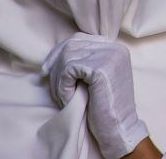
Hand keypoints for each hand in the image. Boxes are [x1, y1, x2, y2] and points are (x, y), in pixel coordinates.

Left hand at [42, 33, 148, 158]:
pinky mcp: (100, 69)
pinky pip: (69, 69)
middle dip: (55, 66)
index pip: (79, 39)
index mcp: (114, 47)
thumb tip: (57, 53)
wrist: (118, 127)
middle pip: (71, 45)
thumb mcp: (98, 76)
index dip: (58, 53)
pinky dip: (63, 85)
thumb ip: (86, 60)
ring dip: (59, 79)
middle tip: (55, 88)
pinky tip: (68, 98)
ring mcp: (109, 56)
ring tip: (64, 97)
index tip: (46, 70)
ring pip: (67, 56)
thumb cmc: (105, 106)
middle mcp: (114, 48)